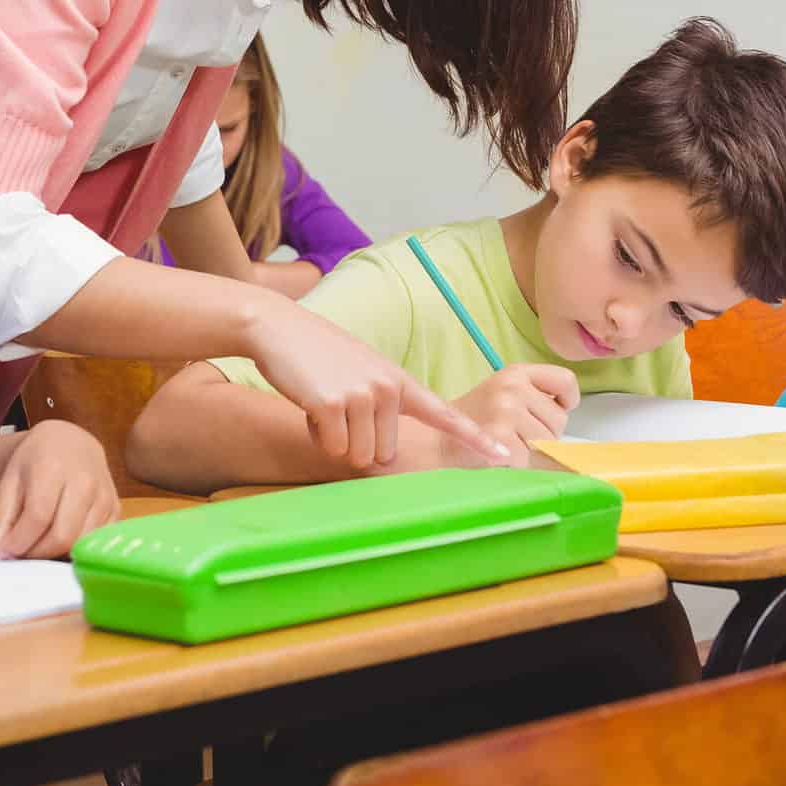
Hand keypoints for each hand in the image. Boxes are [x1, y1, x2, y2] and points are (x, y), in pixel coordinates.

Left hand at [0, 420, 120, 558]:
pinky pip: (95, 541)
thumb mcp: (11, 480)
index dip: (19, 542)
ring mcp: (104, 495)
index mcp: (54, 467)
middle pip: (62, 536)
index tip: (4, 553)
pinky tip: (59, 540)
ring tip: (38, 545)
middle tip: (21, 554)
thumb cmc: (38, 460)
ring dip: (55, 554)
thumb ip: (1, 517)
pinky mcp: (115, 508)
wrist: (71, 442)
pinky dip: (76, 548)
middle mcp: (85, 481)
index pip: (37, 517)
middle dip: (37, 554)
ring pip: (80, 543)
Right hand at [247, 298, 503, 471]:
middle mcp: (388, 389)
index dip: (475, 437)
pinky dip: (316, 435)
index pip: (444, 414)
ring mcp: (362, 395)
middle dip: (356, 443)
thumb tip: (381, 456)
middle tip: (338, 407)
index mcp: (400, 382)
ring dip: (335, 440)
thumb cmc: (319, 356)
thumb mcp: (363, 372)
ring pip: (357, 456)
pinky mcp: (332, 404)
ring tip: (324, 402)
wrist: (280, 328)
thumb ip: (383, 405)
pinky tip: (309, 403)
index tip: (506, 454)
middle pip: (383, 455)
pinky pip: (332, 447)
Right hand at [451, 364, 580, 461]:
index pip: (565, 380)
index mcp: (516, 372)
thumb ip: (534, 397)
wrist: (437, 439)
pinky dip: (515, 463)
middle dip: (544, 433)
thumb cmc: (474, 420)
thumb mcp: (504, 394)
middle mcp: (513, 387)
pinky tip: (496, 454)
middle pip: (559, 420)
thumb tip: (567, 415)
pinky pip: (527, 459)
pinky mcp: (499, 436)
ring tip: (504, 443)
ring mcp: (506, 410)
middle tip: (516, 434)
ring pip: (546, 442)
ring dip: (529, 451)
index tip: (559, 409)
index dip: (568, 400)